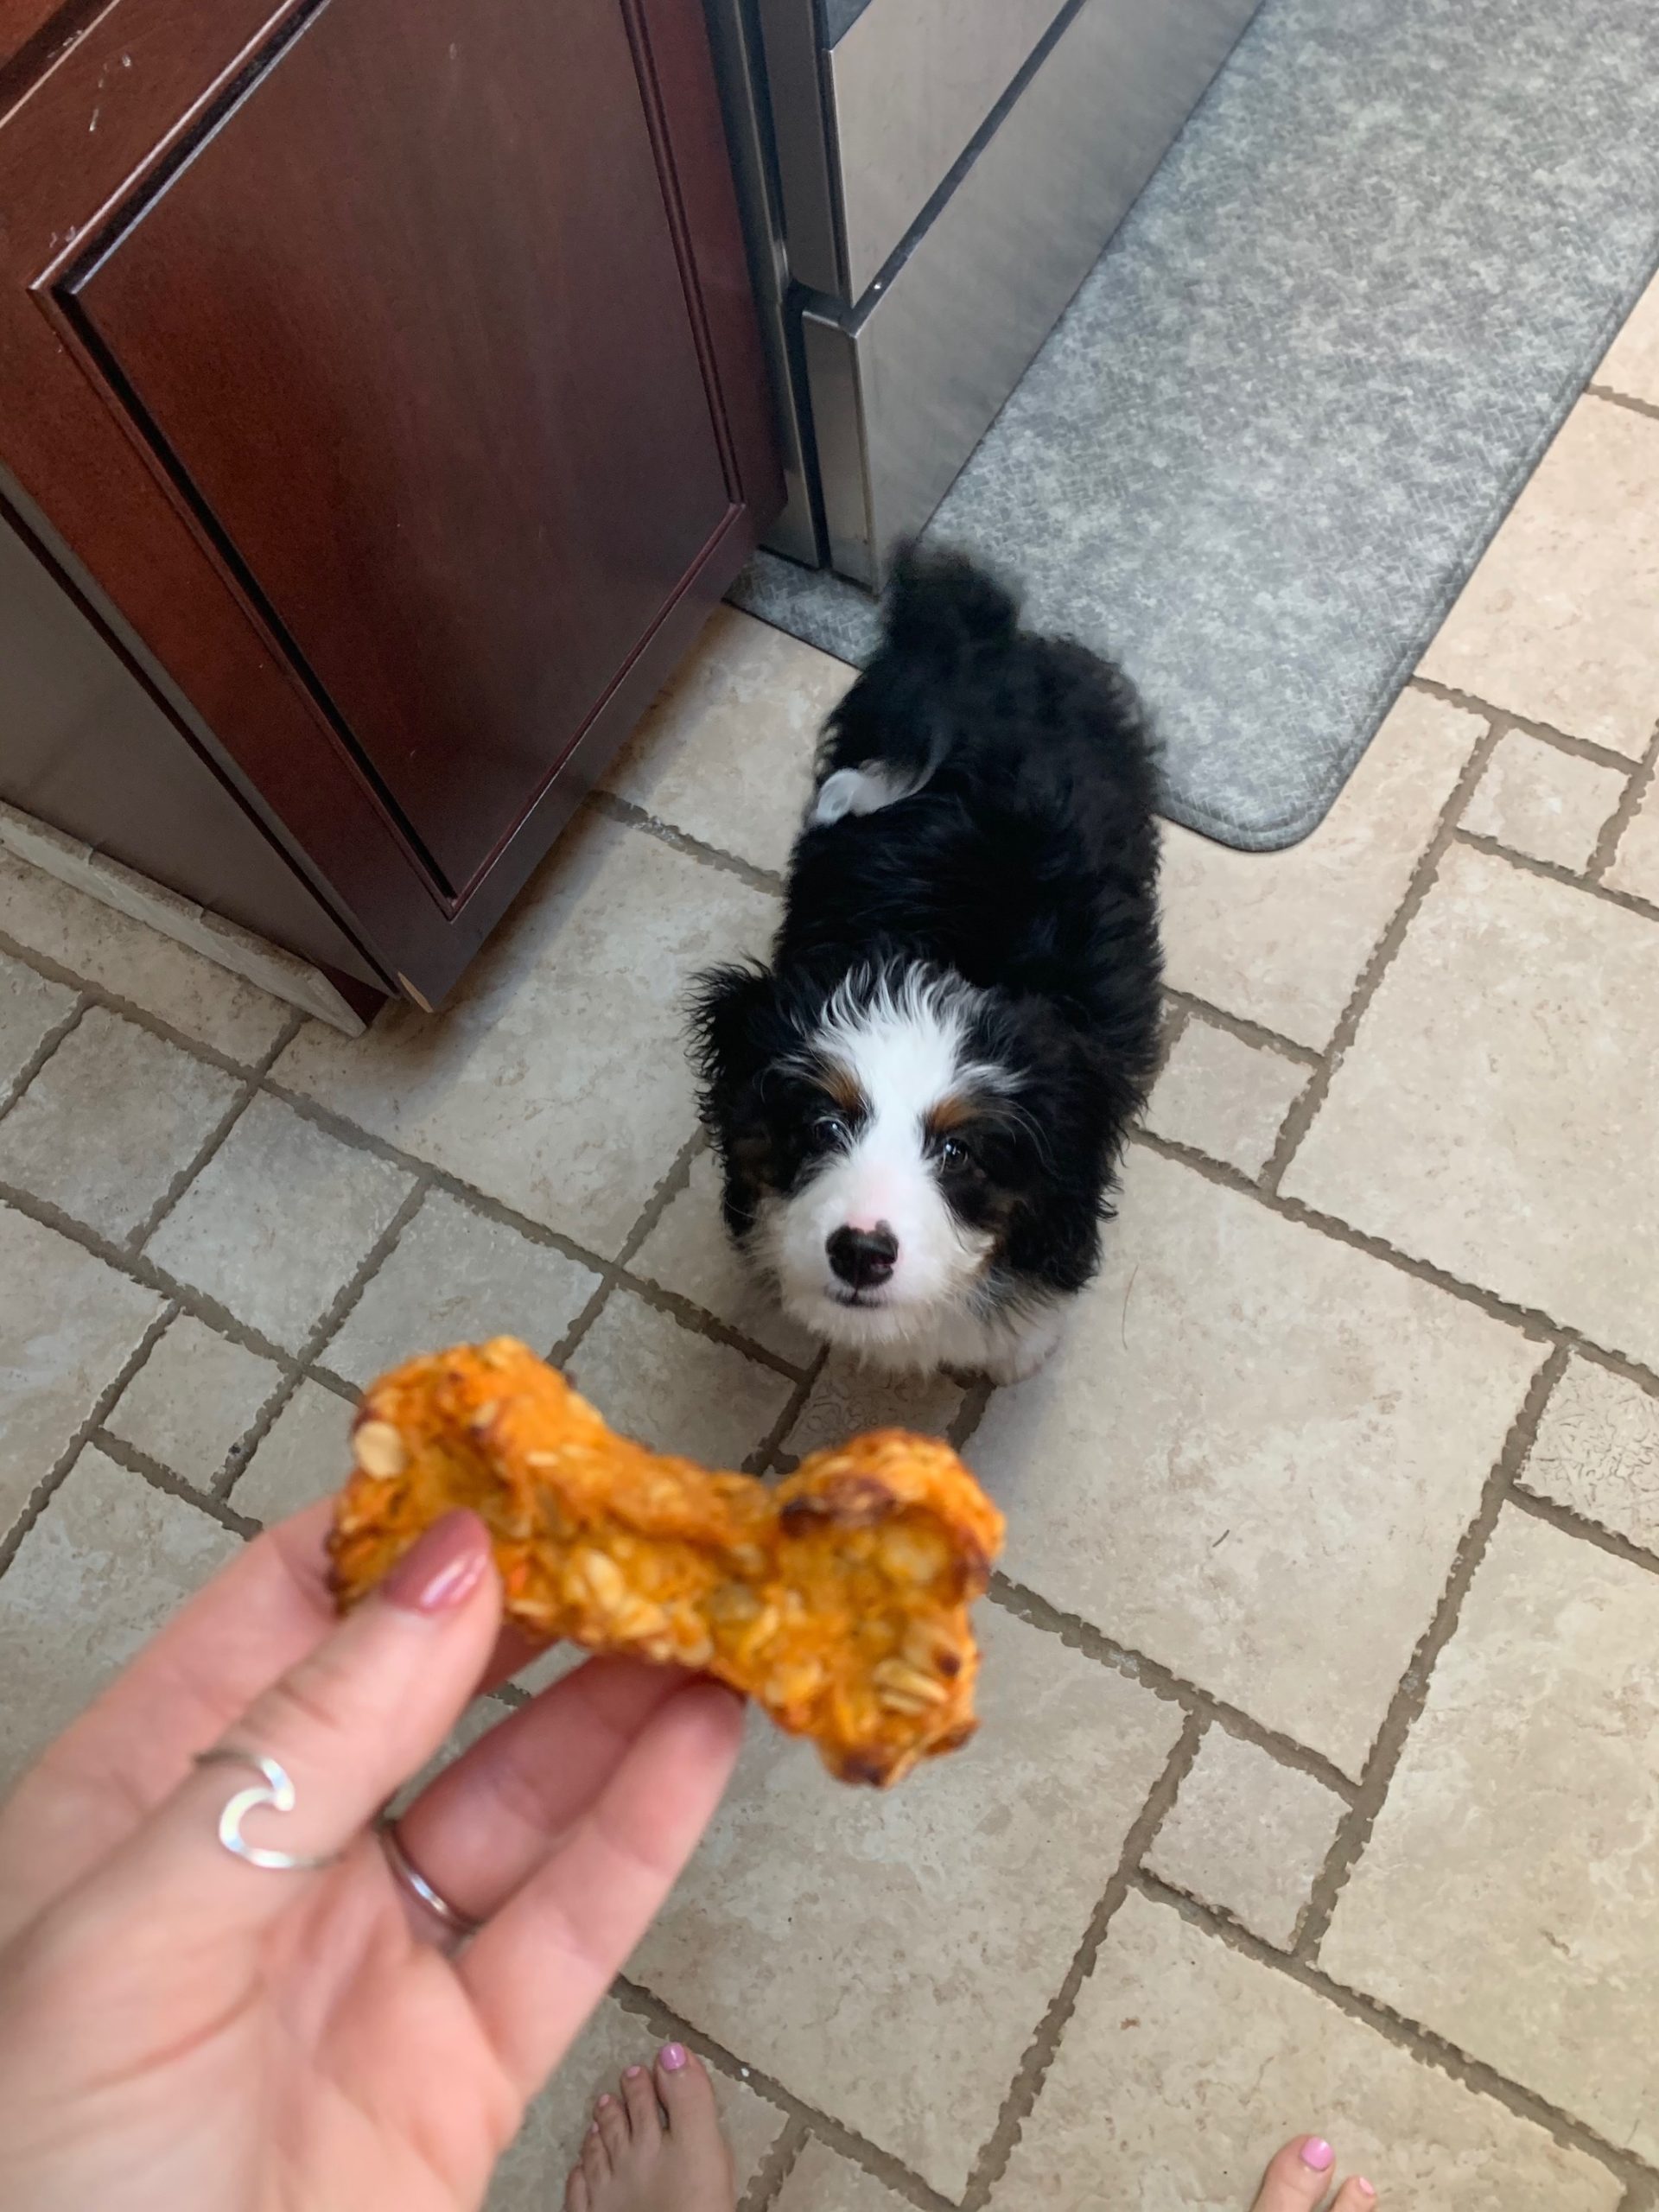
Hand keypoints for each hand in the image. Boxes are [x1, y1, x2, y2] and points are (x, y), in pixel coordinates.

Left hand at [0, 1502, 742, 2211]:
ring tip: (708, 1610)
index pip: (282, 1611)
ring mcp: (368, 1966)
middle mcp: (263, 1869)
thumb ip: (304, 1741)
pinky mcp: (460, 2067)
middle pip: (423, 1695)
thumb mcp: (139, 1926)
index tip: (511, 1465)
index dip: (400, 1530)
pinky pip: (568, 1924)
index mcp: (143, 1806)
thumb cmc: (52, 2180)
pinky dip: (645, 1828)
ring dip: (617, 1700)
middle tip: (643, 1525)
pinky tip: (704, 1738)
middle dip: (536, 1605)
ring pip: (516, 1796)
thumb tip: (446, 1568)